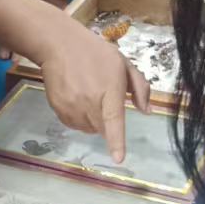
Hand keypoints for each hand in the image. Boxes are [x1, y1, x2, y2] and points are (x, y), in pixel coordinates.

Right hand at [35, 14, 149, 159]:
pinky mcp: (57, 109)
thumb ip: (139, 87)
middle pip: (101, 129)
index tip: (118, 158)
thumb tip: (147, 111)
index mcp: (109, 91)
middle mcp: (88, 102)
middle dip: (107, 122)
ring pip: (87, 129)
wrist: (60, 45)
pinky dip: (79, 119)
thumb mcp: (123, 64)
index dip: (116, 141)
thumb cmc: (95, 53)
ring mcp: (71, 107)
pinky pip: (73, 124)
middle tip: (103, 99)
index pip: (113, 121)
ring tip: (89, 97)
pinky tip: (77, 100)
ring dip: (93, 121)